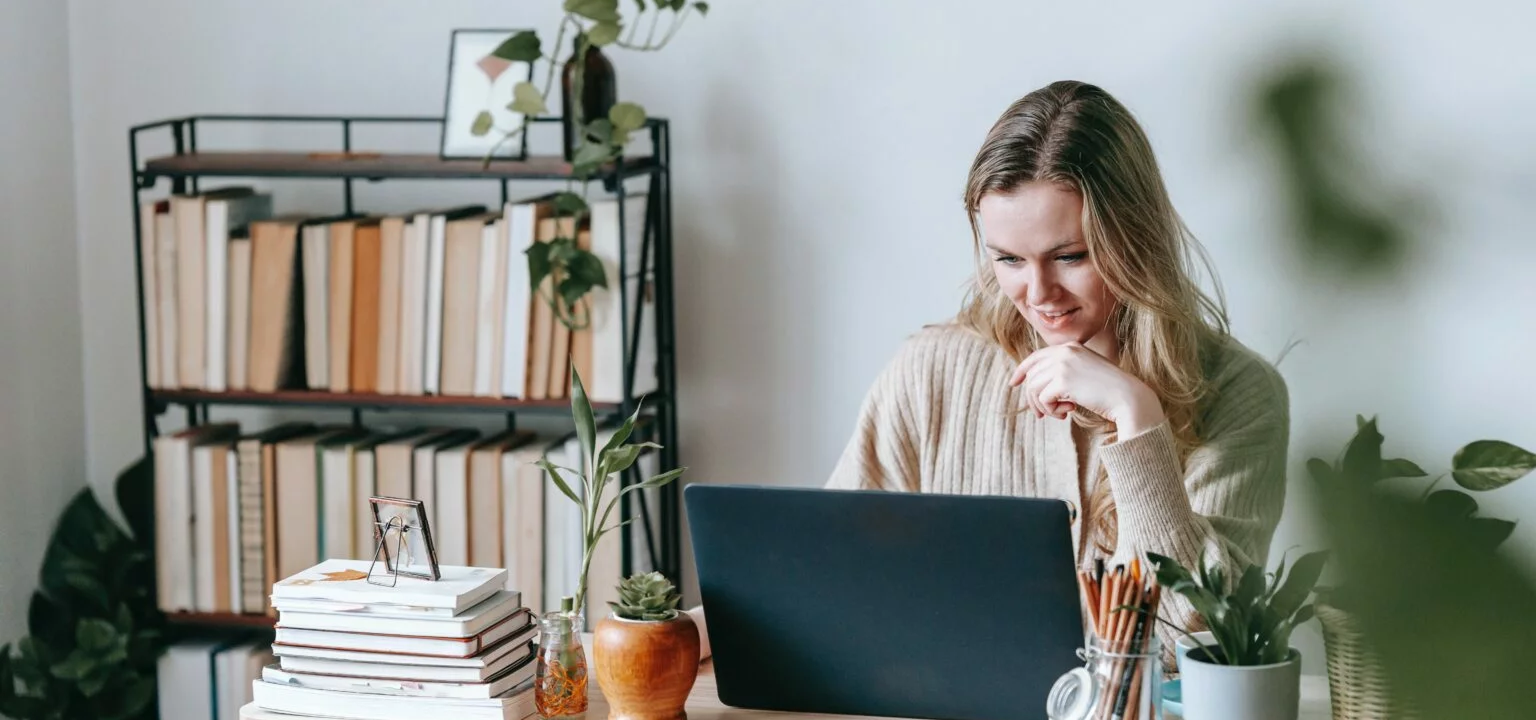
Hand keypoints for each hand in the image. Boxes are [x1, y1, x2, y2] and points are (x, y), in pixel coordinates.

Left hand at [1007, 343, 1165, 436]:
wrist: (1128, 398)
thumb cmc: (1109, 390)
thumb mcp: (1085, 373)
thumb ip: (1064, 371)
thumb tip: (1033, 384)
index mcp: (1070, 346)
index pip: (1036, 357)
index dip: (1022, 370)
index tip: (1014, 383)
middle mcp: (1064, 351)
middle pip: (1032, 375)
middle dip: (1033, 398)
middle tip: (1042, 414)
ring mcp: (1063, 364)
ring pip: (1033, 388)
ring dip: (1044, 406)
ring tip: (1059, 414)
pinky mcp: (1062, 381)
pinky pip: (1043, 399)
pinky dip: (1051, 410)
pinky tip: (1068, 413)